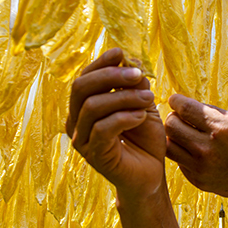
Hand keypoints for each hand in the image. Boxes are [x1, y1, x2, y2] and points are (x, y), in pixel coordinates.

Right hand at [66, 48, 165, 200]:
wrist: (151, 174)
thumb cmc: (144, 139)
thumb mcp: (142, 105)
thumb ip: (135, 86)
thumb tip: (131, 62)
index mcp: (83, 107)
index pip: (84, 77)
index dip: (101, 62)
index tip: (121, 52)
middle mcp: (76, 122)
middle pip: (80, 88)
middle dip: (110, 75)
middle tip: (139, 74)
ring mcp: (82, 140)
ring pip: (92, 106)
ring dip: (124, 97)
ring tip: (149, 99)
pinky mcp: (94, 155)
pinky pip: (103, 128)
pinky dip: (124, 117)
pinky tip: (141, 117)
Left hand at [165, 95, 227, 201]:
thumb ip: (212, 113)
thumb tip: (186, 105)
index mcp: (220, 128)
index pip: (184, 108)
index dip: (176, 100)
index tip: (177, 100)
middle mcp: (207, 148)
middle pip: (171, 125)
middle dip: (174, 117)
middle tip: (183, 119)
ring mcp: (201, 167)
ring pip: (168, 145)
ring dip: (174, 137)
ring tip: (186, 135)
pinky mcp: (198, 180)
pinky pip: (179, 161)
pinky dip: (184, 154)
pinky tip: (198, 152)